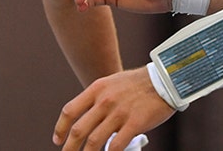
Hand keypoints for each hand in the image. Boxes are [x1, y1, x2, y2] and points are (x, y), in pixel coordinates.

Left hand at [53, 67, 173, 150]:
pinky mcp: (134, 123)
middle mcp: (104, 101)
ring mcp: (119, 113)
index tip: (57, 140)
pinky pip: (116, 146)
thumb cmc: (137, 84)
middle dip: (69, 148)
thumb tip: (85, 118)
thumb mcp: (111, 84)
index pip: (70, 111)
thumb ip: (98, 99)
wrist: (165, 79)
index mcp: (96, 89)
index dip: (60, 128)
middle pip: (79, 130)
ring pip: (94, 142)